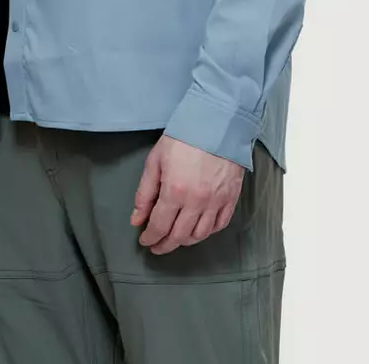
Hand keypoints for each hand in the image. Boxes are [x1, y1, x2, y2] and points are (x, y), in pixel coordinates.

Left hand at [129, 133, 245, 254]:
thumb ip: (145, 192)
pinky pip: (219, 225)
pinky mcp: (231, 197)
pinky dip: (207, 232)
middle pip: (179, 236)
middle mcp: (196, 202)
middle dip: (165, 245)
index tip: (145, 240)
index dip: (150, 237)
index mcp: (174, 191)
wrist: (217, 122)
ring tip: (176, 238)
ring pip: (200, 235)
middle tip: (157, 246)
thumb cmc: (184, 137)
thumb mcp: (156, 160)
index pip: (159, 226)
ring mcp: (216, 201)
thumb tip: (136, 219)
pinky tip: (198, 229)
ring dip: (185, 240)